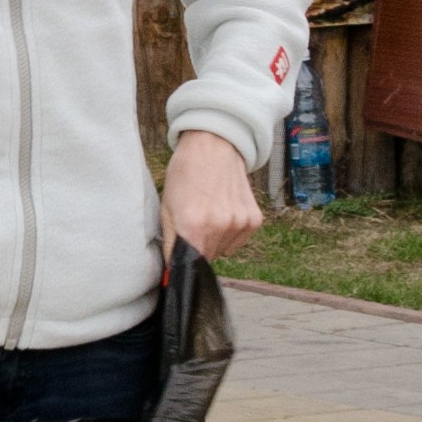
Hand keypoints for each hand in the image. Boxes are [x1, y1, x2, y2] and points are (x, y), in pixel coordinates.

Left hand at [160, 130, 262, 263]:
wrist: (213, 147)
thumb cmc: (185, 174)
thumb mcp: (167, 208)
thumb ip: (170, 244)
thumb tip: (173, 274)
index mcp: (193, 226)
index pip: (190, 265)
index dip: (185, 262)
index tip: (182, 255)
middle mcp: (219, 227)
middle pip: (208, 258)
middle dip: (199, 247)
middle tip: (194, 222)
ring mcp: (239, 224)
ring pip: (223, 251)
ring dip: (216, 240)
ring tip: (210, 213)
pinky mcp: (254, 220)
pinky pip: (238, 242)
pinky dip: (231, 234)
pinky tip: (224, 212)